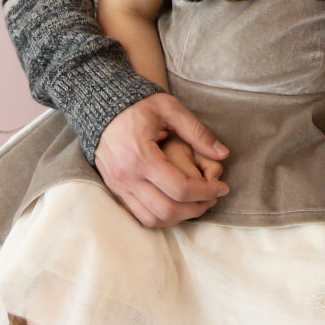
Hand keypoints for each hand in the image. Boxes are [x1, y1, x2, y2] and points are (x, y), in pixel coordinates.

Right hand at [94, 93, 229, 227]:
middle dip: (196, 208)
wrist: (101, 108)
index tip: (222, 187)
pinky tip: (177, 204)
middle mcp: (127, 176)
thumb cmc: (138, 106)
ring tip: (197, 203)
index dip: (206, 192)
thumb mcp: (170, 109)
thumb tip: (223, 154)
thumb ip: (197, 131)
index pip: (179, 188)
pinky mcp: (115, 190)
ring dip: (180, 217)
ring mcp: (118, 186)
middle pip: (168, 209)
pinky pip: (140, 215)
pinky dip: (162, 216)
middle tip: (213, 197)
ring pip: (153, 219)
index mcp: (141, 156)